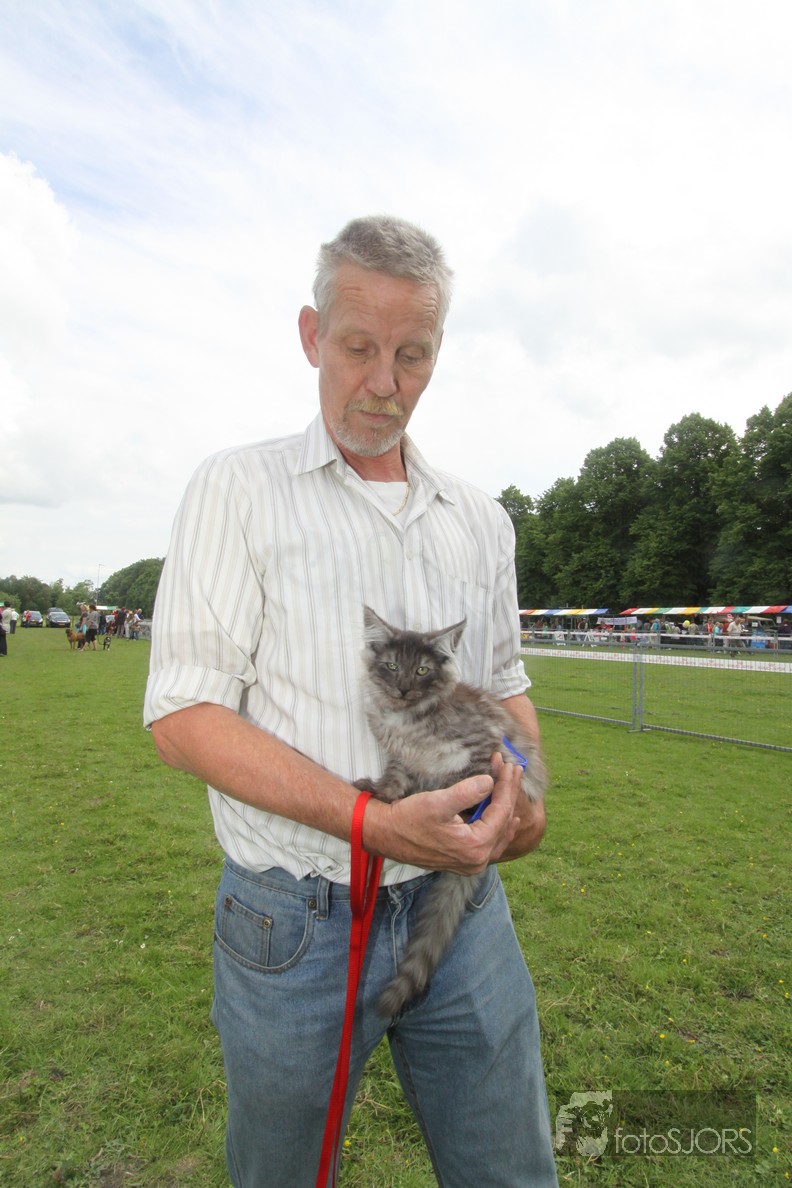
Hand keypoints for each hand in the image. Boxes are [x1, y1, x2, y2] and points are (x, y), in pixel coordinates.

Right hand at [361, 755, 521, 874]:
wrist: (386, 835)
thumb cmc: (407, 819)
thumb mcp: (436, 802)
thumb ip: (466, 792)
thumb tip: (490, 782)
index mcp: (474, 847)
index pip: (501, 811)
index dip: (506, 786)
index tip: (508, 764)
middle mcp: (477, 861)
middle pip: (504, 822)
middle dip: (509, 793)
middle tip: (512, 769)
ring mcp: (471, 864)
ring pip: (500, 834)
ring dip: (506, 808)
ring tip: (511, 785)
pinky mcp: (464, 861)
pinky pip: (491, 843)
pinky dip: (499, 825)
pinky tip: (505, 816)